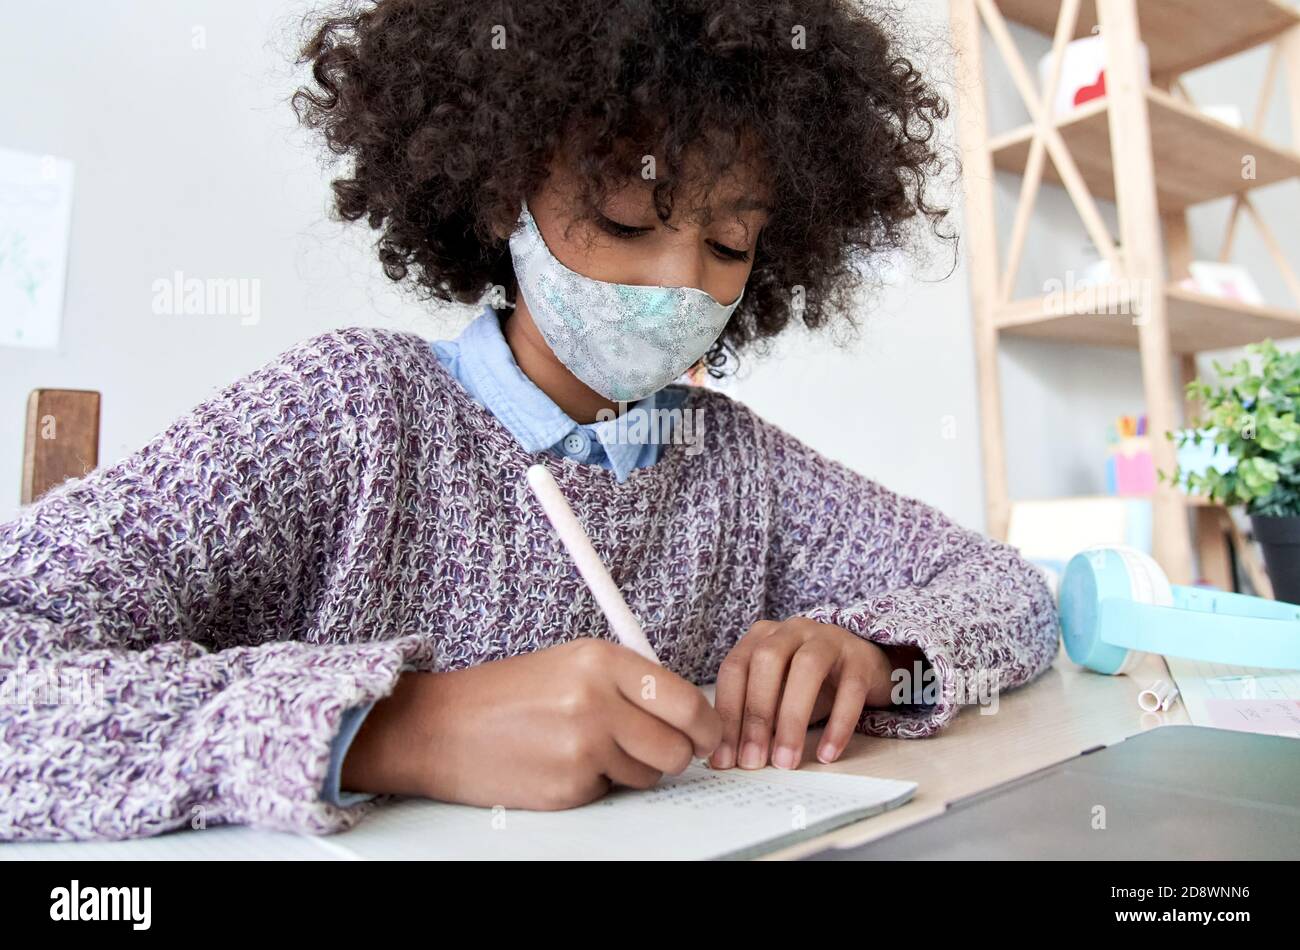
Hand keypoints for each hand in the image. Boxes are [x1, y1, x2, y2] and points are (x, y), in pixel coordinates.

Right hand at [340, 638, 721, 809]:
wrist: (442, 727)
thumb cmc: (507, 694)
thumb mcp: (570, 663)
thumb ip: (627, 680)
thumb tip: (685, 711)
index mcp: (601, 660)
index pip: (686, 699)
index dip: (706, 725)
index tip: (707, 735)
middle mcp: (596, 700)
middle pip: (677, 746)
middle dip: (675, 755)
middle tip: (660, 751)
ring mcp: (582, 747)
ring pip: (648, 774)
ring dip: (631, 770)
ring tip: (589, 749)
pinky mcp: (568, 787)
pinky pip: (610, 792)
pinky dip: (595, 785)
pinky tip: (562, 765)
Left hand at [709, 618, 893, 771]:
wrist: (865, 665)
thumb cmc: (811, 684)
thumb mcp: (778, 693)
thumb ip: (755, 717)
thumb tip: (730, 759)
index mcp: (762, 636)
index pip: (734, 668)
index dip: (726, 714)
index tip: (724, 758)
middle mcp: (792, 630)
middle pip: (766, 661)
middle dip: (756, 714)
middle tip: (752, 760)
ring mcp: (828, 639)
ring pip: (806, 668)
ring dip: (792, 718)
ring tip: (786, 761)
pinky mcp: (861, 657)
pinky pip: (850, 689)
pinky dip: (838, 724)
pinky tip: (827, 754)